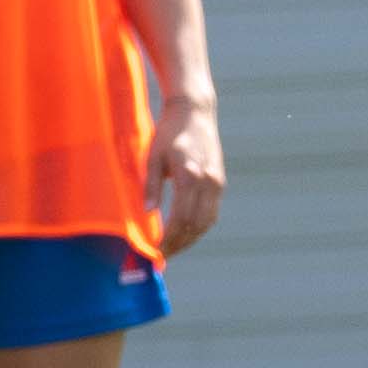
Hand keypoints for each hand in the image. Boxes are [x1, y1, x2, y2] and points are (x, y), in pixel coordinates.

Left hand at [147, 96, 226, 255]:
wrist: (194, 111)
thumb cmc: (168, 132)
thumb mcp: (153, 157)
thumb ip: (151, 186)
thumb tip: (147, 214)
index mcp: (189, 175)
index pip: (180, 218)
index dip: (168, 239)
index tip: (155, 251)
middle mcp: (208, 181)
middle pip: (195, 225)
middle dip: (178, 244)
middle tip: (162, 256)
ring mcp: (217, 182)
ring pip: (206, 222)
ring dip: (190, 239)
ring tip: (172, 248)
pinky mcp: (219, 181)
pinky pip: (211, 212)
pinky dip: (198, 227)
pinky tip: (185, 232)